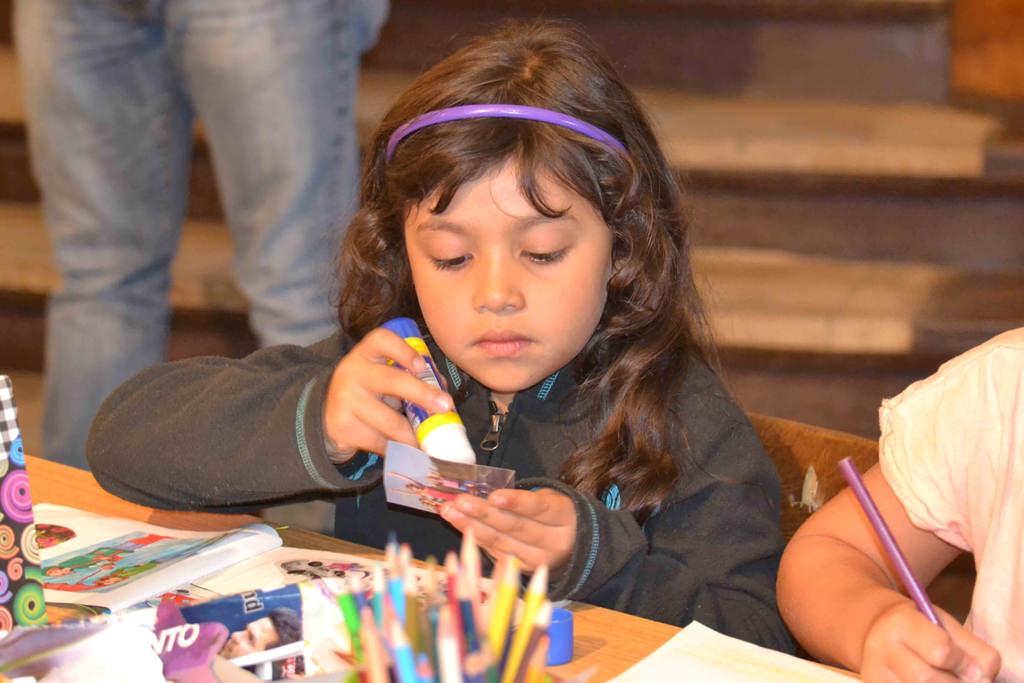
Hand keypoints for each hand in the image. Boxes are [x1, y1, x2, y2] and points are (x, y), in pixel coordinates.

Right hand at [323, 328, 454, 459]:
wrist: (329, 415)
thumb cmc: (369, 391)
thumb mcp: (385, 376)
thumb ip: (411, 377)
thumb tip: (442, 389)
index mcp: (366, 353)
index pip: (382, 340)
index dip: (404, 351)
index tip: (423, 366)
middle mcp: (352, 371)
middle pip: (391, 380)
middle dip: (422, 394)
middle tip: (445, 406)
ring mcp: (344, 400)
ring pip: (388, 421)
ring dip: (413, 434)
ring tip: (430, 442)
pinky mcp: (341, 427)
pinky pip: (378, 441)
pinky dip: (397, 449)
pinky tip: (408, 451)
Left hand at [440, 488, 575, 571]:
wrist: (575, 545)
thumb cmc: (555, 514)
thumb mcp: (550, 499)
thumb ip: (525, 498)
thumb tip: (485, 493)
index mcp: (564, 517)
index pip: (539, 508)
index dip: (516, 503)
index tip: (493, 496)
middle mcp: (553, 542)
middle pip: (515, 527)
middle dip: (484, 514)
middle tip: (460, 501)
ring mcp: (537, 560)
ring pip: (501, 542)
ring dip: (472, 526)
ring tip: (450, 512)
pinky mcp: (523, 570)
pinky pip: (495, 552)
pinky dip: (475, 538)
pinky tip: (460, 526)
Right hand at [861, 602, 1000, 682]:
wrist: (879, 632)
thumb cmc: (921, 629)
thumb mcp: (948, 627)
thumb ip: (975, 651)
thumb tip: (982, 680)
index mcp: (901, 622)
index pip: (940, 650)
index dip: (964, 664)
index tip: (971, 667)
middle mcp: (880, 646)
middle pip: (926, 679)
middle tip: (959, 679)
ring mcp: (874, 672)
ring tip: (944, 681)